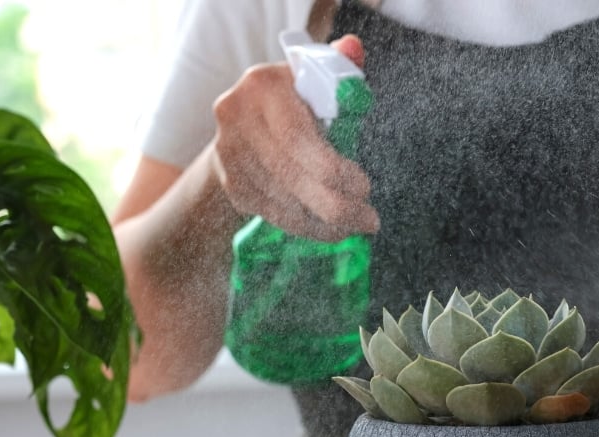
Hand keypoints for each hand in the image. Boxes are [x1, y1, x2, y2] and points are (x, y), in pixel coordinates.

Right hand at [209, 34, 377, 241]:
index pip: (298, 138)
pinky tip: (329, 228)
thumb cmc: (299, 102)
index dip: (334, 169)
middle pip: (291, 175)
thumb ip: (339, 69)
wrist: (247, 124)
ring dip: (324, 222)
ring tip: (355, 225)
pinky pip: (274, 214)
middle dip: (336, 205)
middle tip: (370, 221)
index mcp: (263, 86)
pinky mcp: (230, 184)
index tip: (365, 187)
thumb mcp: (318, 81)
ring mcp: (228, 154)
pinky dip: (306, 226)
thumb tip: (353, 48)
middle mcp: (236, 117)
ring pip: (283, 201)